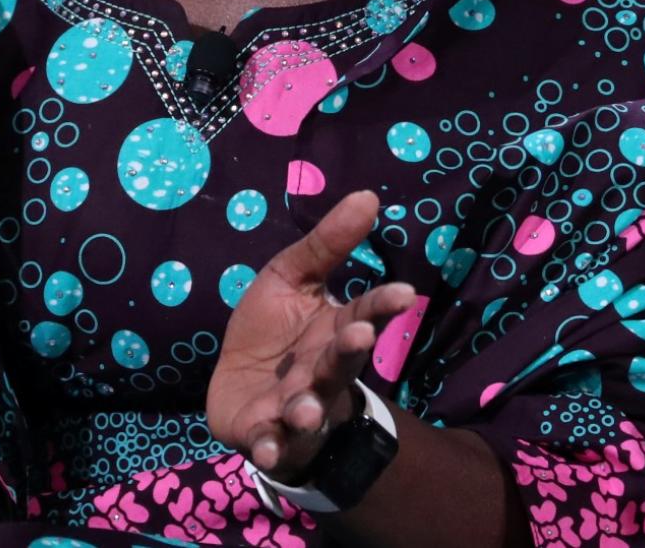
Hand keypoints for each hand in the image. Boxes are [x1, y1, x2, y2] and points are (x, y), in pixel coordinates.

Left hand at [207, 190, 415, 482]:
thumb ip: (328, 243)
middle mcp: (322, 372)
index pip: (364, 314)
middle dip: (349, 351)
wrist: (240, 385)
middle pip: (341, 362)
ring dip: (309, 408)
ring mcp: (296, 406)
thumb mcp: (292, 276)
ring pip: (310, 407)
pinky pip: (270, 444)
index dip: (382, 304)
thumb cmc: (274, 329)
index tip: (404, 293)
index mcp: (333, 331)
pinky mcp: (263, 434)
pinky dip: (271, 448)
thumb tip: (368, 194)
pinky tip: (267, 448)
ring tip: (307, 408)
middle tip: (358, 336)